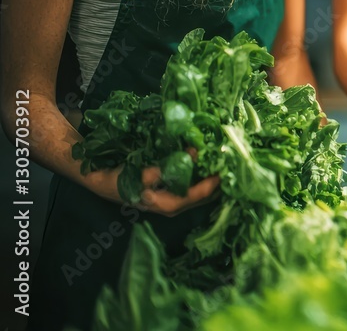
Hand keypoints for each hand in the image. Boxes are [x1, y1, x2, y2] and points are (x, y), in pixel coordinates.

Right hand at [86, 149, 219, 216]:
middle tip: (230, 157)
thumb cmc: (119, 180)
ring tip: (222, 158)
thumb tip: (194, 154)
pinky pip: (194, 187)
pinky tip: (208, 162)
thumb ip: (166, 168)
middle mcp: (175, 206)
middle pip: (206, 196)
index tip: (226, 160)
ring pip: (202, 192)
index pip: (201, 193)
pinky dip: (203, 176)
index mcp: (170, 204)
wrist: (101, 184)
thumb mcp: (139, 175)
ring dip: (213, 177)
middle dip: (219, 178)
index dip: (216, 178)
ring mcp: (174, 201)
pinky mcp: (172, 195)